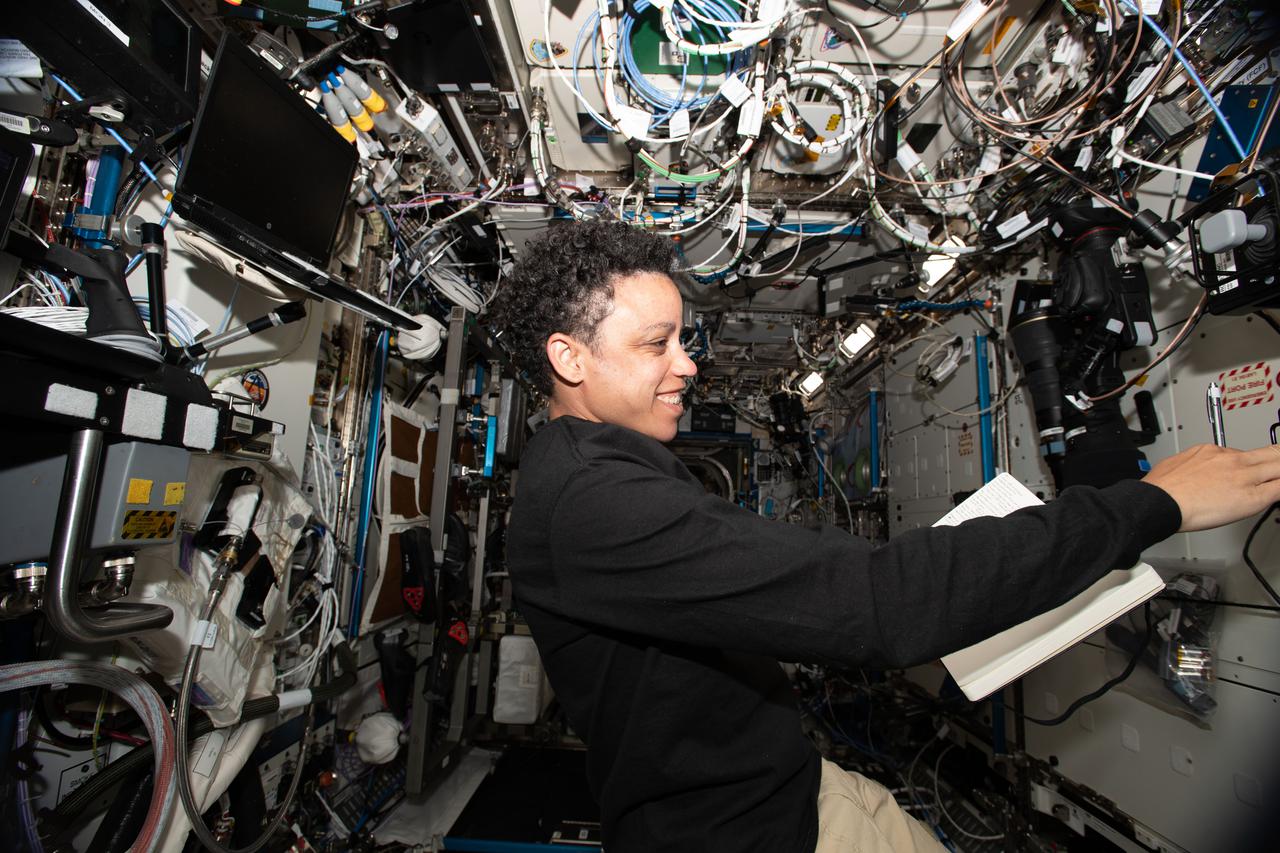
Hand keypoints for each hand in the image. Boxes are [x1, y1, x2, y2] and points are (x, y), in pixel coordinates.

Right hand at [1142, 443, 1279, 531]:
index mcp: (1211, 451)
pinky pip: (1278, 489)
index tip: (1255, 464)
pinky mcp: (1251, 496)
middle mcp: (1231, 460)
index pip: (1242, 453)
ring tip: (1278, 474)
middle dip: (1277, 456)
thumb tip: (1196, 470)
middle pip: (1270, 452)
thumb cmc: (1161, 489)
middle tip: (1278, 460)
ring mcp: (1243, 476)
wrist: (1160, 502)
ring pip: (1278, 467)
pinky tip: (1278, 490)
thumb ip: (1193, 464)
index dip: (1253, 459)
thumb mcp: (1174, 464)